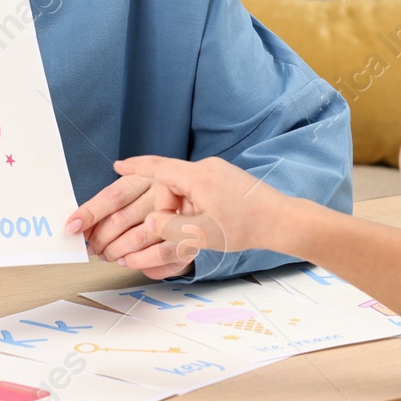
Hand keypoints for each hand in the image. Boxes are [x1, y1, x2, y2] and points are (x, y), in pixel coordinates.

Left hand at [66, 175, 195, 279]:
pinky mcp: (187, 237)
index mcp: (146, 177)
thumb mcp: (134, 192)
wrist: (196, 202)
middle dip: (99, 238)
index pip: (112, 196)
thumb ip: (109, 205)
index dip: (90, 213)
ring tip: (105, 254)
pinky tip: (125, 260)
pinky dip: (136, 261)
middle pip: (121, 219)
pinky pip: (157, 255)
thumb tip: (79, 225)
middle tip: (91, 247)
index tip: (73, 226)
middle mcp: (162, 193)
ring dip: (114, 251)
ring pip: (136, 238)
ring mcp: (177, 215)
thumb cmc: (154, 199)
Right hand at [110, 155, 291, 260]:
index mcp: (198, 177)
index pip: (159, 167)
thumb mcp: (202, 234)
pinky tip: (203, 221)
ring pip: (184, 189)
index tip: (117, 166)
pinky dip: (192, 206)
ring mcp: (217, 172)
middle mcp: (206, 168)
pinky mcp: (225, 179)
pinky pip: (198, 189)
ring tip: (196, 229)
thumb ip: (170, 228)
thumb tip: (150, 222)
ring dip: (181, 210)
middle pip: (170, 183)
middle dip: (166, 207)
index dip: (135, 167)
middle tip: (176, 229)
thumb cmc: (246, 227)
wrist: (282, 221)